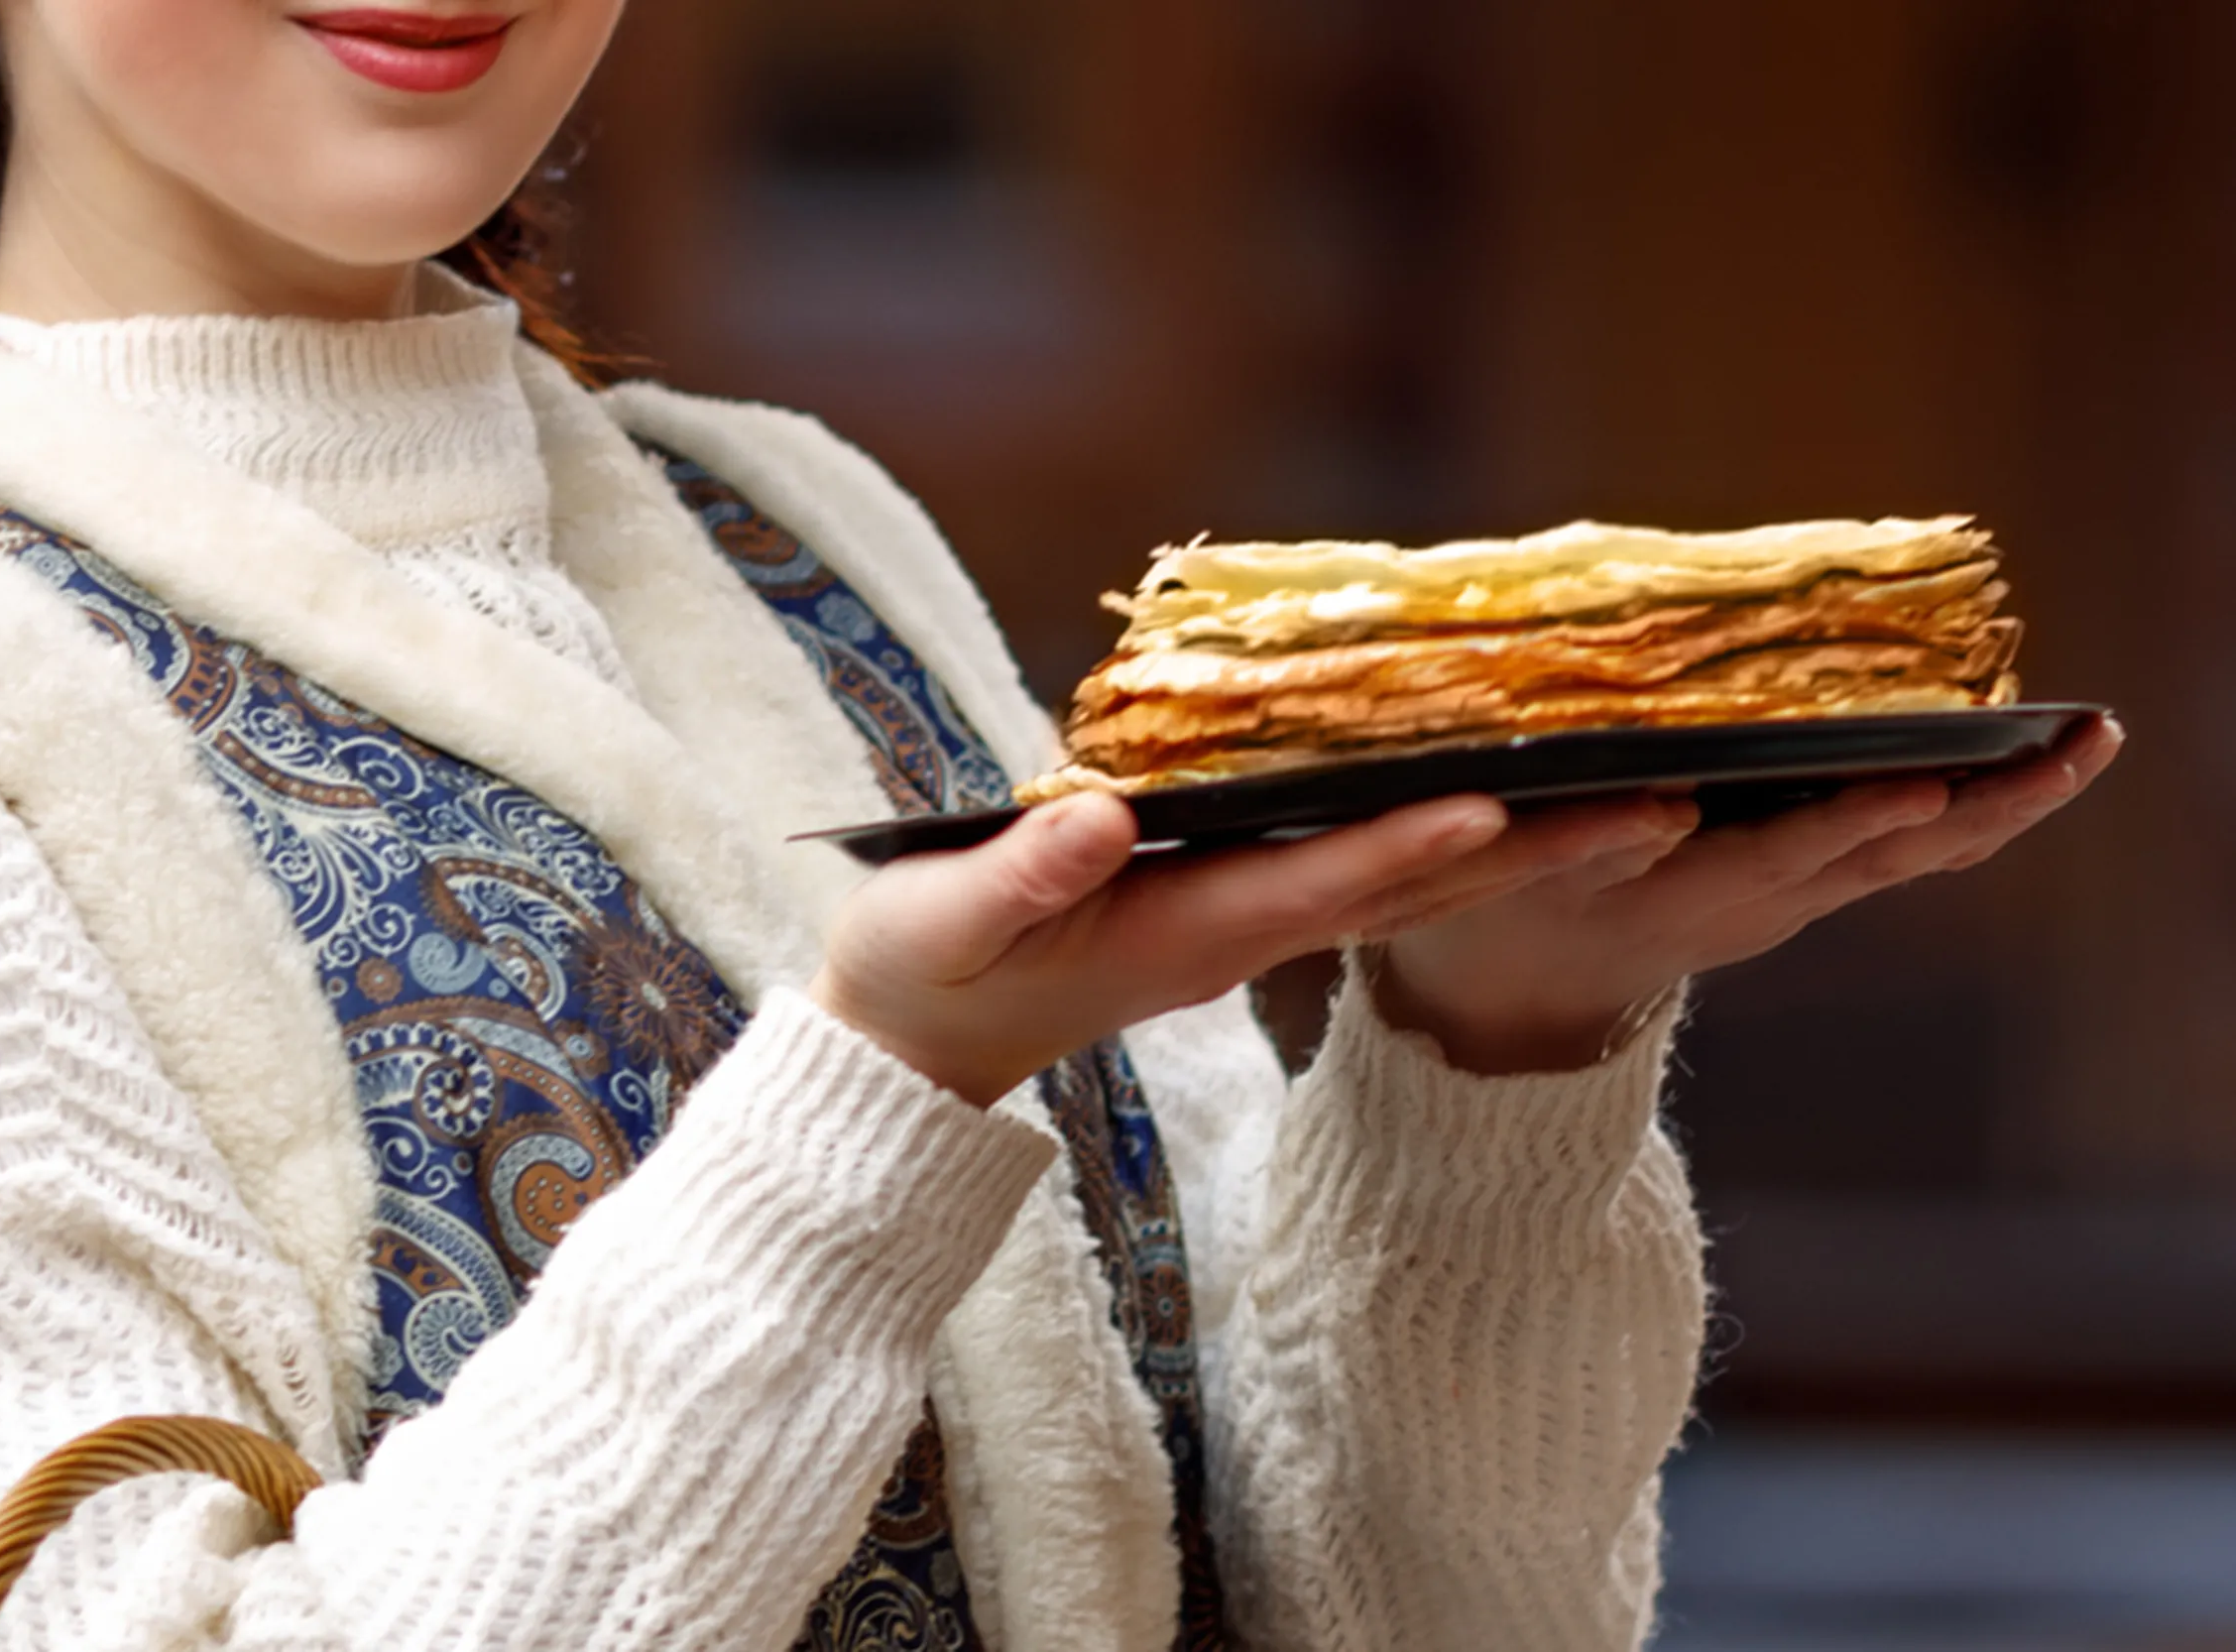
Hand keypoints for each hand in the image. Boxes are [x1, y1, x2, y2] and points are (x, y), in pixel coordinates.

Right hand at [809, 787, 1683, 1105]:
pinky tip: (1500, 794)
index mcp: (1186, 932)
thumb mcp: (949, 924)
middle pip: (1411, 891)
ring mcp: (1243, 926)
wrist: (917, 1045)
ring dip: (1520, 847)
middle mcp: (1240, 932)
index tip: (1504, 807)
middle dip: (1534, 852)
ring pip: (1406, 884)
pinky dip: (1447, 836)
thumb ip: (1024, 876)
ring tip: (1636, 801)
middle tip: (1664, 806)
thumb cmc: (922, 973)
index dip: (1411, 847)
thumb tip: (1100, 818)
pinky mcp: (1230, 911)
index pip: (1323, 887)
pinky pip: (1365, 871)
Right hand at [1375, 714, 2126, 1072]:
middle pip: (1891, 856)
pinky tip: (2033, 767)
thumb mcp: (1514, 886)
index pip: (1788, 855)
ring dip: (2007, 805)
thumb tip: (1668, 809)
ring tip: (2087, 744)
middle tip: (2070, 751)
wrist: (1529, 995)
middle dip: (1986, 805)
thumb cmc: (1509, 913)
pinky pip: (1906, 851)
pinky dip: (1976, 809)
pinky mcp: (1802, 887)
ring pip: (1916, 855)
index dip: (1859, 822)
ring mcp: (1790, 899)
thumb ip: (1586, 848)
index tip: (1927, 786)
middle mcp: (1761, 902)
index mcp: (1689, 896)